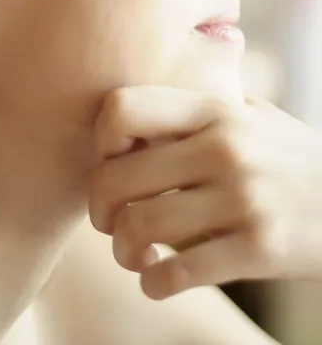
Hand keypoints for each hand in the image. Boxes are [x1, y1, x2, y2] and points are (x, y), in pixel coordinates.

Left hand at [88, 86, 321, 299]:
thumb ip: (201, 109)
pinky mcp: (259, 248)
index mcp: (215, 109)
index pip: (121, 107)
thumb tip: (141, 116)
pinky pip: (175, 274)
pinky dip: (152, 283)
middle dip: (99, 210)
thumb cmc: (292, 158)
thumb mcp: (254, 116)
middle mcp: (223, 147)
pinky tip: (158, 279)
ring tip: (134, 255)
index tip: (114, 165)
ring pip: (137, 228)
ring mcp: (242, 197)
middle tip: (110, 222)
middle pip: (114, 178)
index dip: (101, 141)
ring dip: (122, 252)